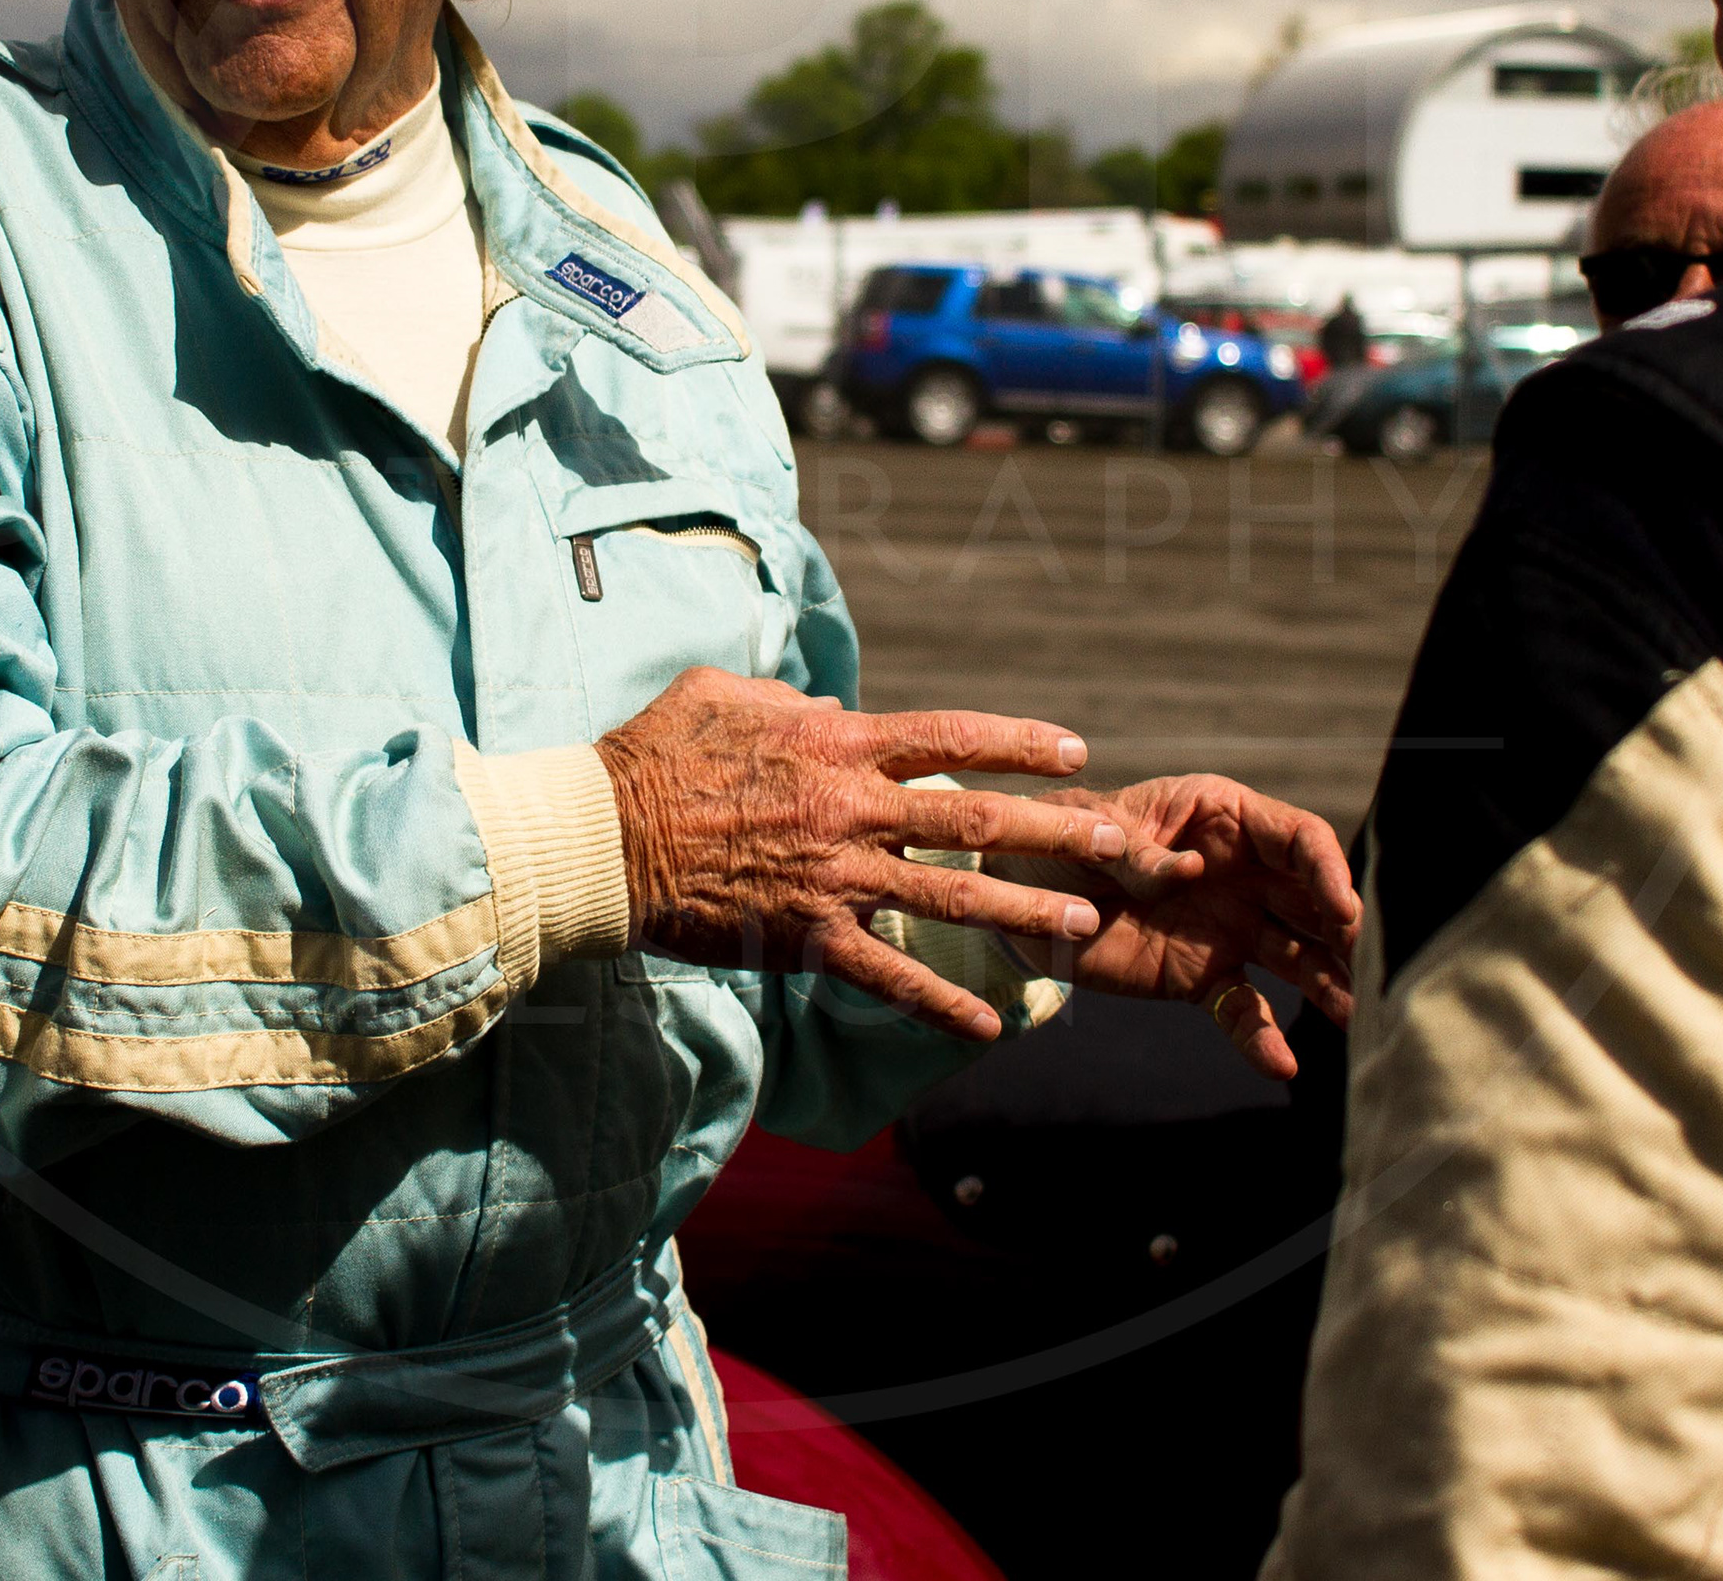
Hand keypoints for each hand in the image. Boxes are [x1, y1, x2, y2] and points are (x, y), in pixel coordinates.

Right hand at [595, 668, 1127, 1041]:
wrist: (606, 836)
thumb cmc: (656, 753)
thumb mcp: (727, 695)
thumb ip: (794, 702)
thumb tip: (836, 709)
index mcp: (839, 744)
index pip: (950, 736)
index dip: (1018, 743)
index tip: (1073, 750)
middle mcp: (852, 809)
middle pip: (976, 819)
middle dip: (1055, 831)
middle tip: (1116, 844)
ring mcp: (836, 878)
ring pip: (952, 897)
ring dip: (1025, 913)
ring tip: (1085, 927)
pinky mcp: (808, 939)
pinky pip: (887, 976)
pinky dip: (939, 1003)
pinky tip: (986, 1027)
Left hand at [996, 775, 1361, 1079]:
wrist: (1018, 899)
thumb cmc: (1057, 841)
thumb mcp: (1087, 834)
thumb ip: (1135, 851)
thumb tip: (1188, 871)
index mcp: (1222, 818)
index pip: (1297, 838)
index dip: (1327, 871)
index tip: (1345, 911)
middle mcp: (1241, 872)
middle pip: (1313, 901)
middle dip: (1345, 932)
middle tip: (1368, 968)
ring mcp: (1229, 927)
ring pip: (1296, 956)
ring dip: (1327, 984)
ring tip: (1356, 1018)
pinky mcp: (1203, 978)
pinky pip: (1243, 1008)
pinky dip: (1260, 1036)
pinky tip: (1281, 1065)